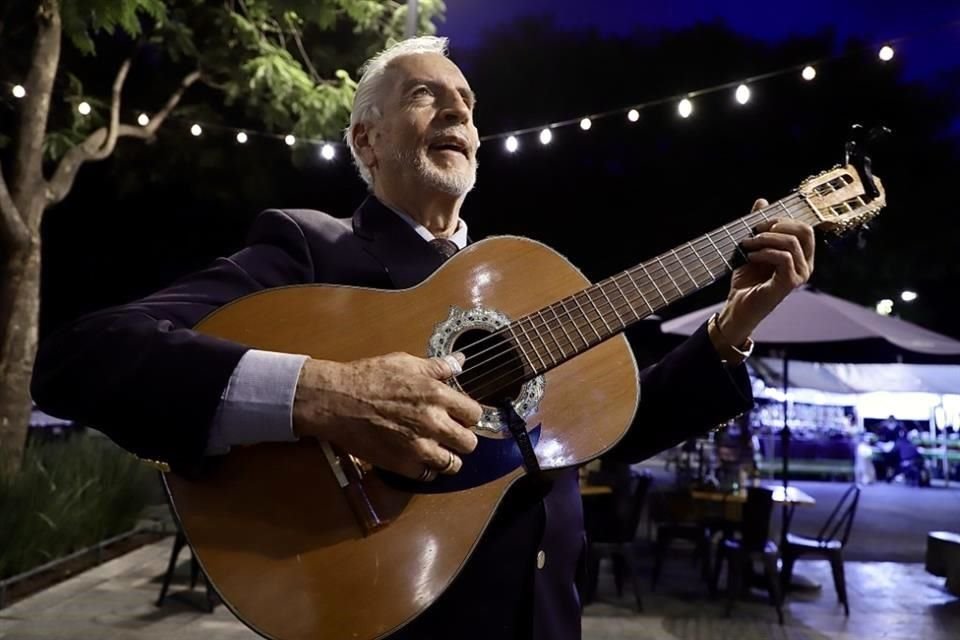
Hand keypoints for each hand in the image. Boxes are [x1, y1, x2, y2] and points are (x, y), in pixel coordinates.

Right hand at [292, 352, 482, 480]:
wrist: (336, 401)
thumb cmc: (368, 378)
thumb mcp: (405, 362)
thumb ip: (438, 366)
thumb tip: (459, 362)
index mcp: (437, 395)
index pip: (475, 414)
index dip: (468, 414)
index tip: (461, 414)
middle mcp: (433, 423)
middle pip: (469, 443)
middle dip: (462, 437)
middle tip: (451, 433)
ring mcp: (418, 448)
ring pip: (453, 464)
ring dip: (448, 457)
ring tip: (437, 448)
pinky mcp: (402, 465)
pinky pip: (428, 475)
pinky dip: (426, 469)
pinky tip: (418, 457)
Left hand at [716, 198, 815, 344]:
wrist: (737, 306)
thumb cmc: (747, 280)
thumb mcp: (753, 247)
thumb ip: (760, 226)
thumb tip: (762, 201)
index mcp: (802, 256)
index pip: (804, 227)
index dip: (782, 219)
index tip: (758, 222)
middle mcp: (806, 266)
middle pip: (804, 231)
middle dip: (777, 225)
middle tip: (755, 230)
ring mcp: (800, 276)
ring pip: (791, 243)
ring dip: (765, 239)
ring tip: (747, 244)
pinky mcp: (789, 284)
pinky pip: (783, 258)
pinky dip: (764, 252)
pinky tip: (750, 256)